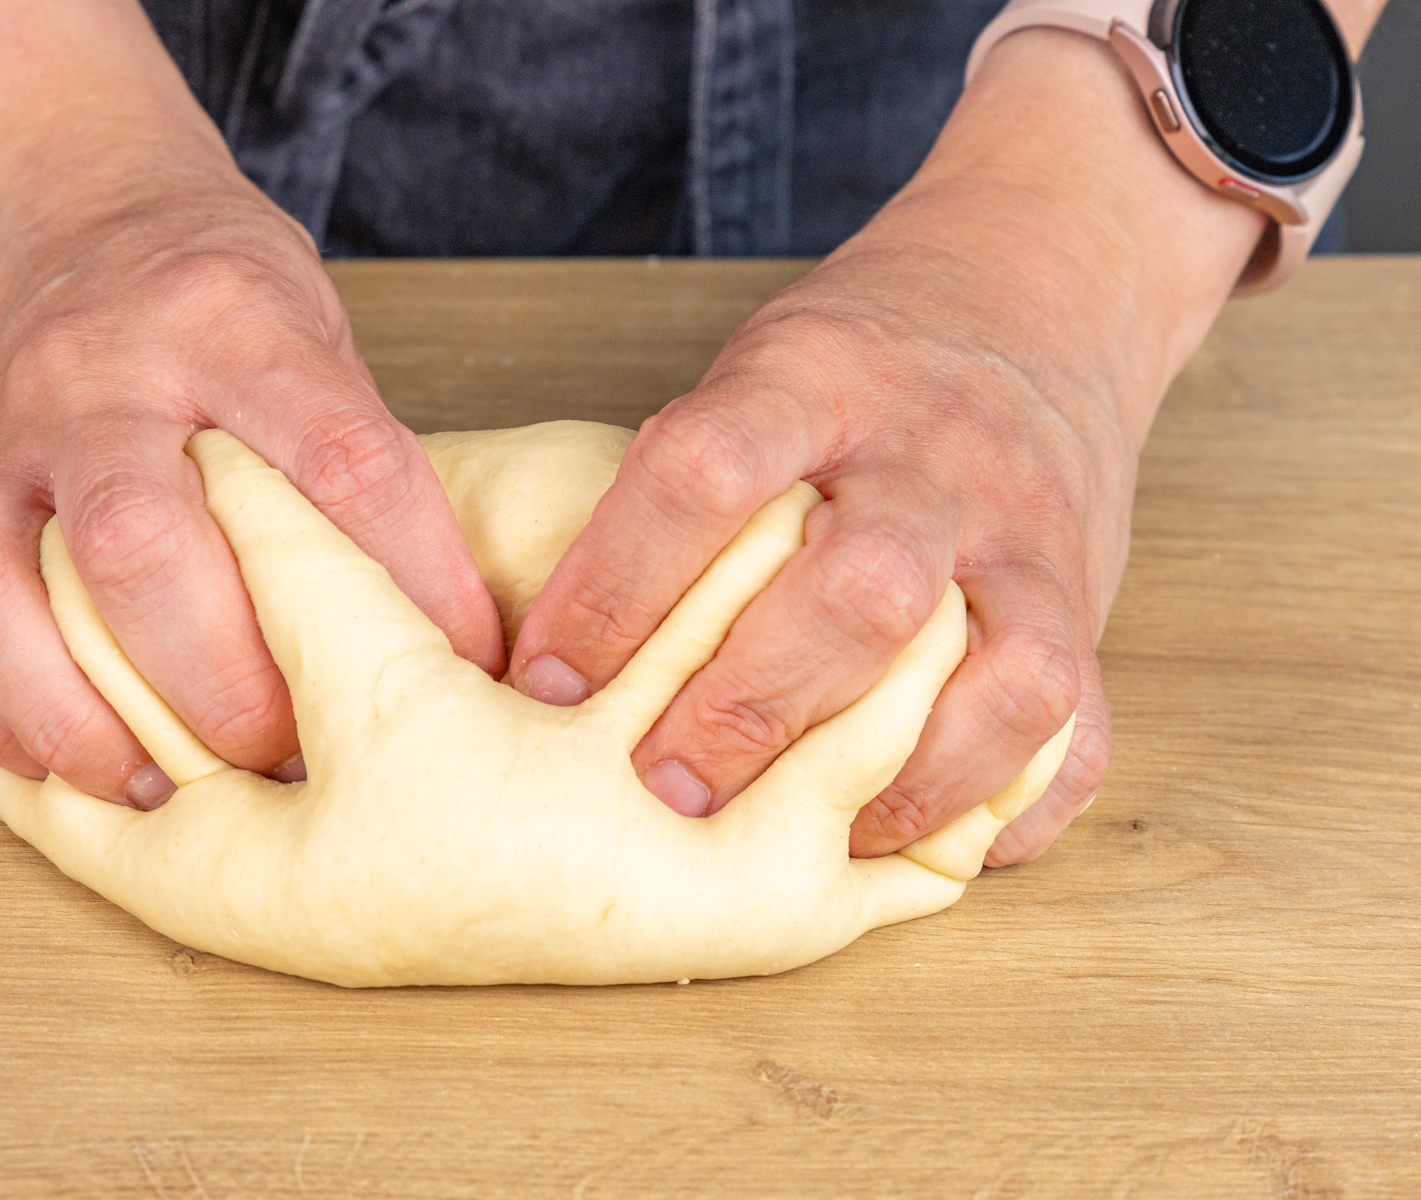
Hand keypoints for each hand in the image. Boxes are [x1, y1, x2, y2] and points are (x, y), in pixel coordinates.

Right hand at [0, 171, 503, 805]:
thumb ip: (355, 457)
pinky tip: (68, 764)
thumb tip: (446, 630)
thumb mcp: (314, 327)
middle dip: (225, 679)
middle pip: (145, 541)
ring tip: (165, 791)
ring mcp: (9, 435)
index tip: (461, 670)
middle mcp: (105, 375)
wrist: (61, 205)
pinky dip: (2, 710)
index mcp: (232, 322)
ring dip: (94, 716)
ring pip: (13, 590)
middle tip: (287, 755)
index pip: (336, 461)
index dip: (411, 582)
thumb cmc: (217, 290)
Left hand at [511, 30, 1264, 864]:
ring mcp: (1026, 536)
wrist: (1037, 295)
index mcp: (817, 381)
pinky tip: (923, 844)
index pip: (708, 471)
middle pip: (861, 589)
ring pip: (995, 671)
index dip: (618, 585)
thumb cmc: (846, 372)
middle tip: (664, 784)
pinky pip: (1076, 725)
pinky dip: (1003, 801)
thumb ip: (670, 487)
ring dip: (894, 776)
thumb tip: (525, 641)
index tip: (548, 681)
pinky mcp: (1085, 604)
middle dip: (752, 706)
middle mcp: (933, 457)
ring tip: (808, 839)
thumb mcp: (750, 375)